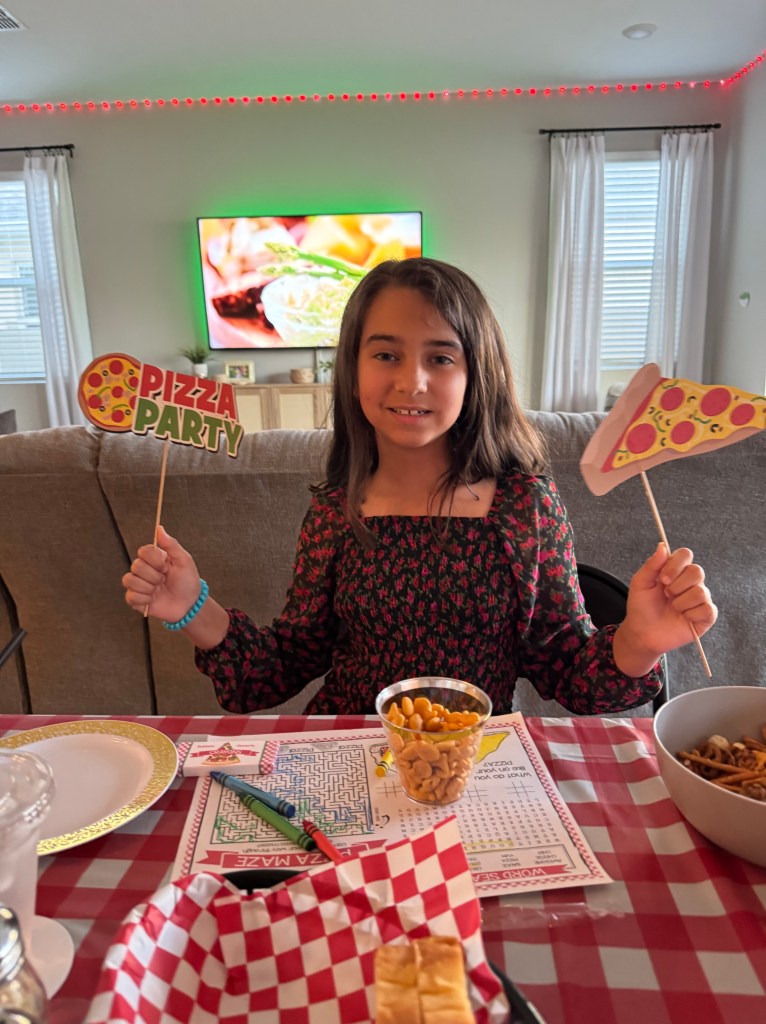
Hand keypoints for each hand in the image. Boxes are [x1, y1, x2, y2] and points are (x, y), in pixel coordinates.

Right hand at [122, 525, 201, 621]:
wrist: (189, 604)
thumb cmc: (188, 581)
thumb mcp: (184, 560)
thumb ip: (171, 544)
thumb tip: (159, 528)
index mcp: (154, 559)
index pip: (143, 551)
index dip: (154, 560)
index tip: (167, 567)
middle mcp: (144, 570)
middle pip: (136, 566)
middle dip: (154, 576)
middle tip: (164, 580)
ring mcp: (139, 584)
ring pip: (129, 580)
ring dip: (148, 587)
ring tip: (159, 590)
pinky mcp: (136, 599)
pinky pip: (130, 596)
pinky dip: (144, 599)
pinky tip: (153, 600)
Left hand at [614, 543, 717, 674]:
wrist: (642, 633)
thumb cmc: (641, 607)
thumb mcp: (640, 583)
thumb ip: (652, 564)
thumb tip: (662, 545)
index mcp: (675, 571)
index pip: (686, 554)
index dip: (676, 564)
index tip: (662, 579)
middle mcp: (690, 582)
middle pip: (697, 571)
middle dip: (677, 585)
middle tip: (666, 594)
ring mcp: (700, 599)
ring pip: (701, 592)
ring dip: (681, 602)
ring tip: (672, 608)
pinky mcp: (706, 616)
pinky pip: (708, 609)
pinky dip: (691, 614)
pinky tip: (683, 618)